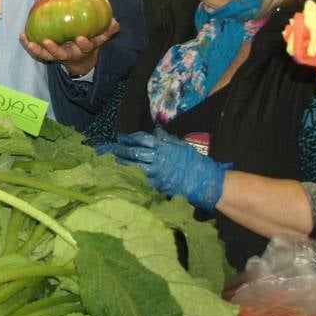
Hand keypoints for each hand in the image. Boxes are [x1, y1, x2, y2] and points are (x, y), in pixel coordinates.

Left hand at [21, 18, 119, 75]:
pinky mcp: (48, 55)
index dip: (83, 44)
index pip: (85, 47)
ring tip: (29, 42)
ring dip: (37, 50)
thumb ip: (108, 30)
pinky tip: (21, 36)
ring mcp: (58, 56)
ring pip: (47, 56)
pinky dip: (29, 45)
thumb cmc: (90, 43)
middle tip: (47, 42)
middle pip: (61, 54)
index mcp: (84, 49)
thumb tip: (115, 22)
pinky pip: (37, 52)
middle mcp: (70, 54)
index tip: (81, 38)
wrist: (82, 61)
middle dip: (54, 49)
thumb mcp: (100, 38)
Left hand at [109, 128, 229, 211]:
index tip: (121, 137)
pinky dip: (131, 175)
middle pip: (135, 152)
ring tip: (114, 159)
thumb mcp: (180, 145)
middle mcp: (158, 158)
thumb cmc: (192, 161)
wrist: (203, 180)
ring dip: (123, 162)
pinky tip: (124, 173)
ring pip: (134, 166)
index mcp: (163, 147)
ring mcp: (156, 172)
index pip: (142, 139)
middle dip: (122, 150)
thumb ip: (166, 139)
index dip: (130, 138)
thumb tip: (155, 131)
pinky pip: (140, 179)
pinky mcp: (157, 184)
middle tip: (113, 148)